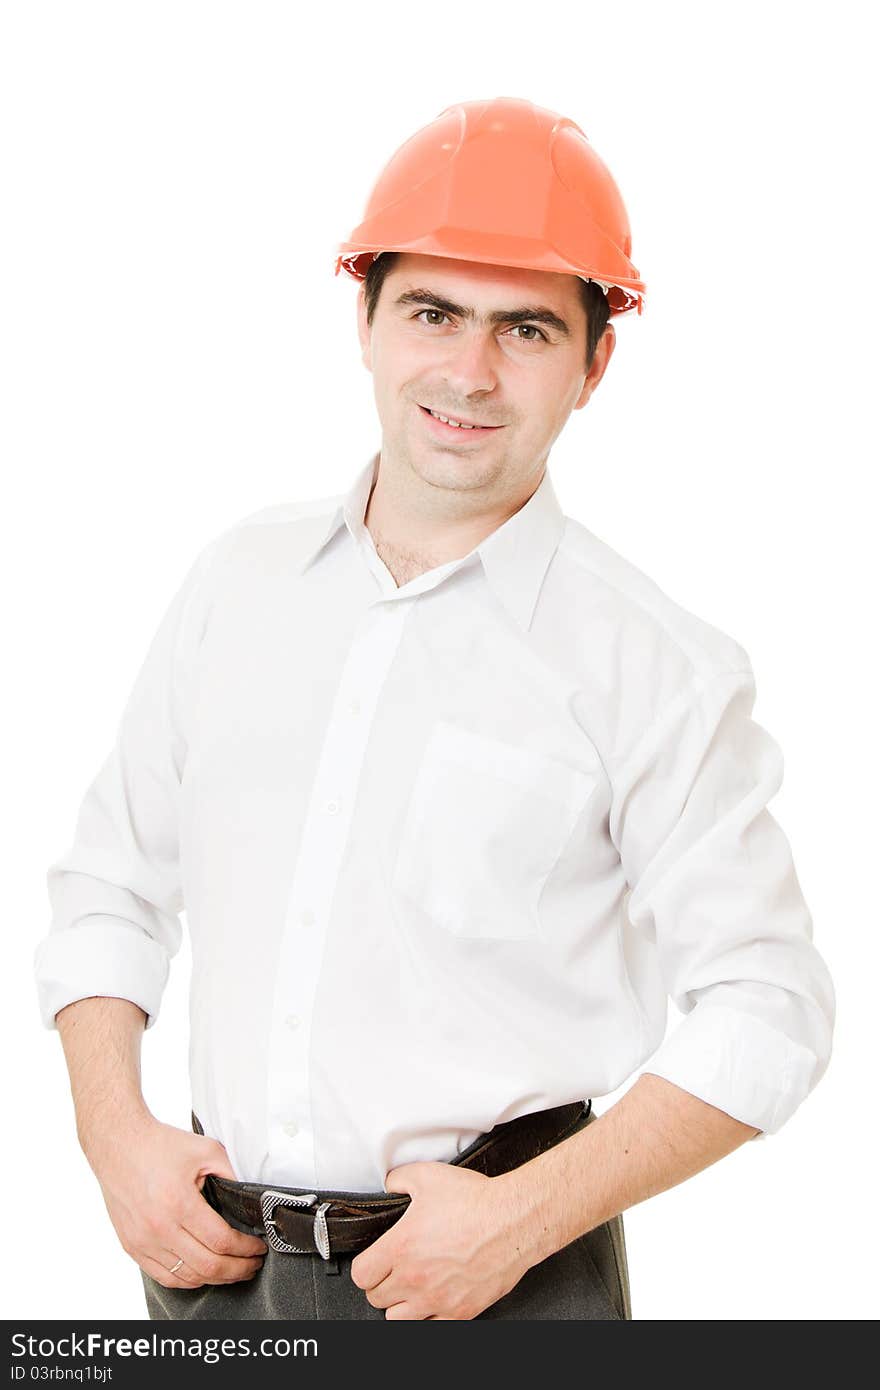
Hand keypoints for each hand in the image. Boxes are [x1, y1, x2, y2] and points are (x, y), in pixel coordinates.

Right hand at [85, 1111, 267, 1288]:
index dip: (246, 1250)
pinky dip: (188, 1280)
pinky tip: (204, 1273)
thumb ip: (230, 1175)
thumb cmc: (159, 1145)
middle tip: (252, 1264)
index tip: (258, 1248)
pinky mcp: (132, 1246)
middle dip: (237, 1269)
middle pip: (207, 1265)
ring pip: (187, 1276)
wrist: (118, 1144)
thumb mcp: (206, 1150)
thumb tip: (248, 1201)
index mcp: (179, 1203)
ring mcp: (143, 1241)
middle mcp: (159, 1227)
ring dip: (215, 1278)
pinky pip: (164, 1276)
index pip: (221, 1241)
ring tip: (233, 1270)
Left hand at [350, 1162, 528, 1319]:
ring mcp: (437, 1300)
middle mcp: (415, 1279)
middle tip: (394, 1270)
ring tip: (411, 1287)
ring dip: (400, 1304)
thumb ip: (398, 1180)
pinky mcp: (460, 1312)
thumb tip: (388, 1186)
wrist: (513, 1220)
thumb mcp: (428, 1175)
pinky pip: (430, 1327)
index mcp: (401, 1248)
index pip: (361, 1275)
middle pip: (376, 1299)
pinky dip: (428, 1316)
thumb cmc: (475, 1201)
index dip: (365, 1266)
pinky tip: (434, 1298)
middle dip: (382, 1283)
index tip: (374, 1259)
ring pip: (398, 1320)